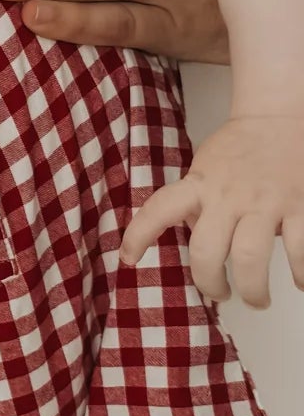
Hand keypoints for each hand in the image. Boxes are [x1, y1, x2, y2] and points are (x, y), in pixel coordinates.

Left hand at [120, 115, 303, 306]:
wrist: (279, 116)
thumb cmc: (239, 148)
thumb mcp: (205, 168)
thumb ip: (196, 202)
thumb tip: (195, 239)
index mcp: (200, 185)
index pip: (160, 209)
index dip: (139, 235)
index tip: (128, 259)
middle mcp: (229, 196)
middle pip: (207, 251)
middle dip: (210, 284)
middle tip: (220, 294)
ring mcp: (266, 202)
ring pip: (250, 258)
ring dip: (253, 290)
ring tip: (257, 299)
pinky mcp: (301, 206)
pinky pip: (299, 250)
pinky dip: (300, 274)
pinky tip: (298, 283)